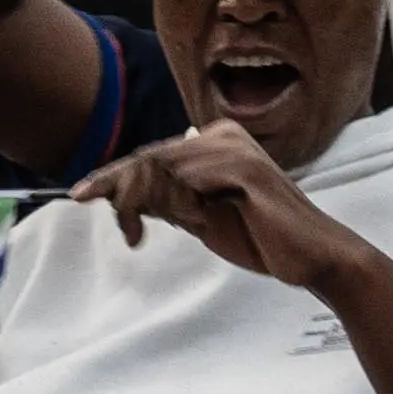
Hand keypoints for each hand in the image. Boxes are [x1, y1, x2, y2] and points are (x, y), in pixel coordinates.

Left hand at [94, 121, 375, 307]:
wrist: (312, 258)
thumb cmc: (261, 239)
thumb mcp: (202, 218)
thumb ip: (169, 202)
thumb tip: (124, 197)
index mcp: (217, 140)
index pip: (153, 154)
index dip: (113, 175)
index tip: (79, 194)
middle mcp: (225, 135)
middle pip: (151, 156)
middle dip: (117, 188)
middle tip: (104, 217)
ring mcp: (236, 149)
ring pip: (161, 167)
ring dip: (136, 201)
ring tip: (133, 233)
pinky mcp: (245, 170)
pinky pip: (186, 181)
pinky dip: (163, 203)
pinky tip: (157, 225)